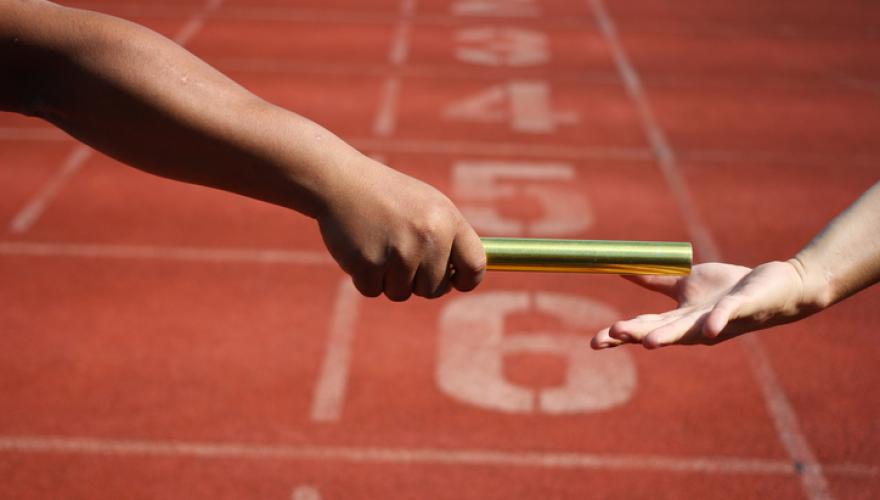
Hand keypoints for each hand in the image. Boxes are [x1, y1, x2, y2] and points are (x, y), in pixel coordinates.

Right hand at [317, 157, 485, 300]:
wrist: (340, 181)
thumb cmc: (388, 196)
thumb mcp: (428, 206)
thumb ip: (449, 238)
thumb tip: (464, 277)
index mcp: (448, 220)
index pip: (475, 266)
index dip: (465, 280)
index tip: (454, 281)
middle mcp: (428, 237)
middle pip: (434, 289)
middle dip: (417, 280)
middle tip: (399, 253)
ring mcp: (398, 252)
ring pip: (401, 293)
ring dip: (388, 279)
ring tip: (378, 245)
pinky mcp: (368, 264)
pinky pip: (373, 291)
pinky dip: (365, 278)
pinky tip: (360, 249)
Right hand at [591, 261, 811, 348]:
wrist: (776, 287)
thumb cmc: (730, 288)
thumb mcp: (686, 283)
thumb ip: (655, 281)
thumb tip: (621, 270)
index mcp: (679, 320)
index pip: (643, 328)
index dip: (619, 336)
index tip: (595, 342)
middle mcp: (695, 326)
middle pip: (660, 332)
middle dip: (636, 335)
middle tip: (611, 336)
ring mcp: (717, 319)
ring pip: (689, 331)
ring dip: (668, 336)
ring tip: (649, 343)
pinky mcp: (741, 307)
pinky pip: (728, 314)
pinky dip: (717, 322)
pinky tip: (709, 330)